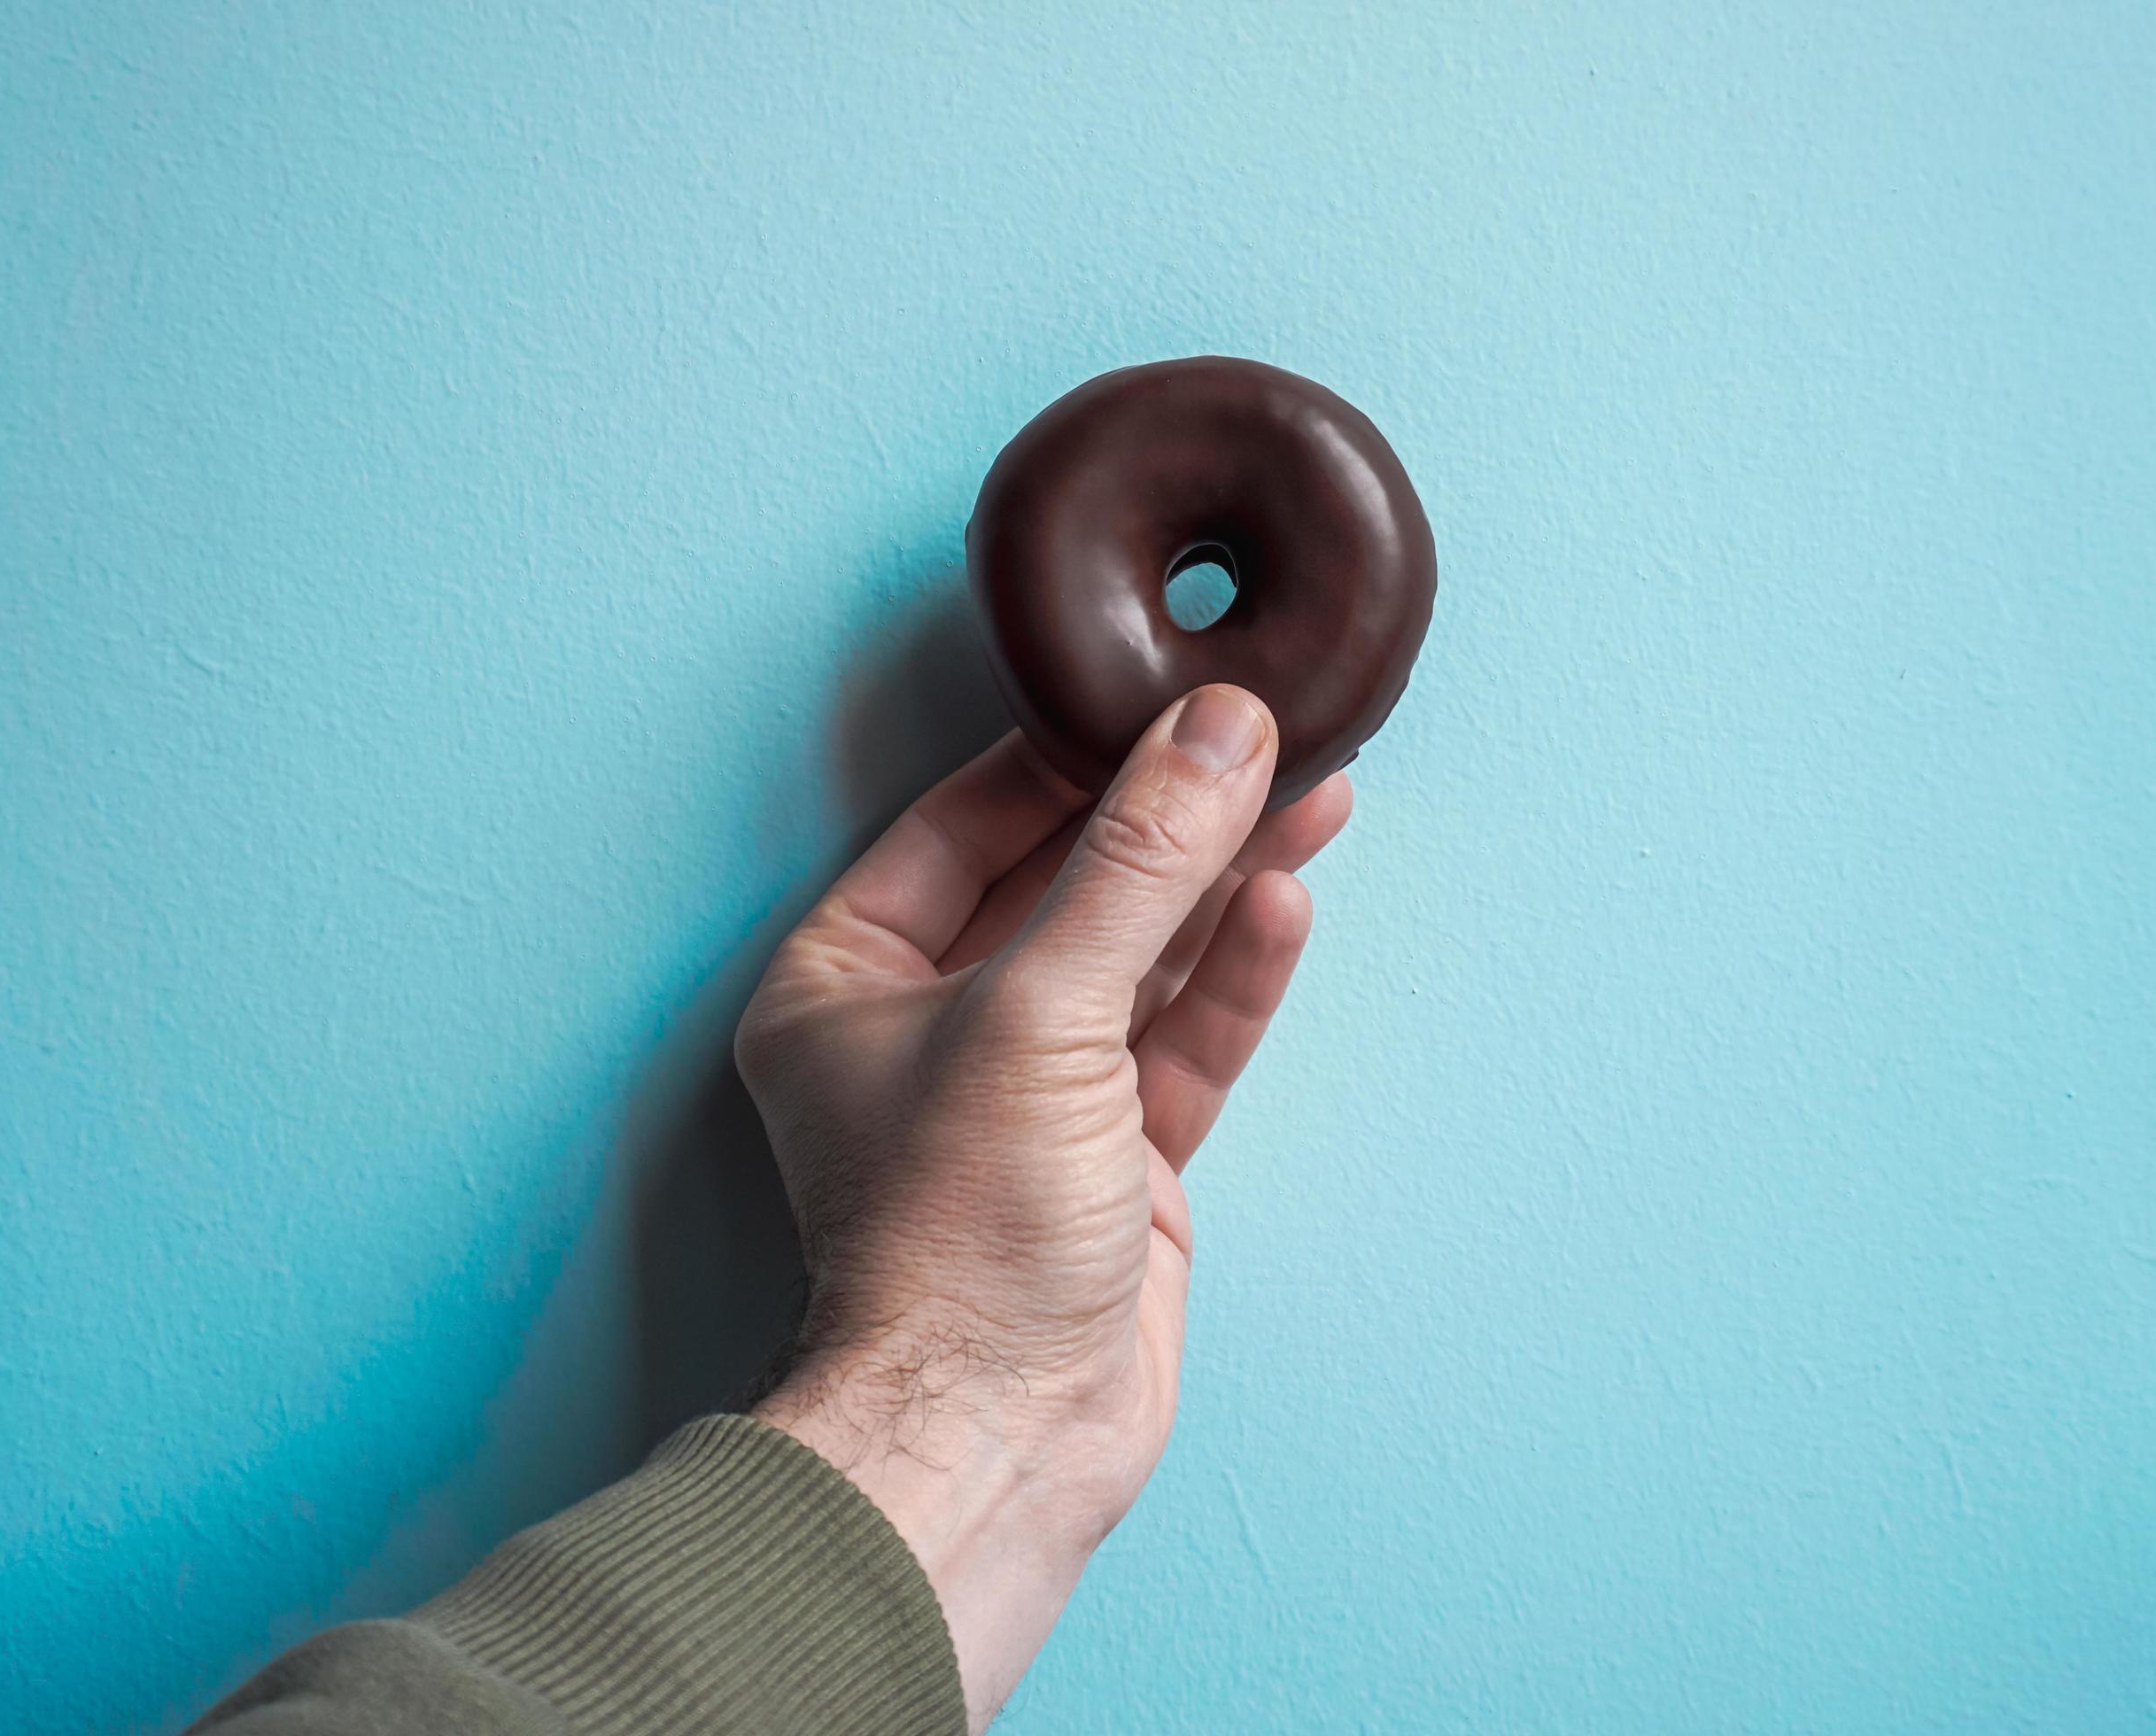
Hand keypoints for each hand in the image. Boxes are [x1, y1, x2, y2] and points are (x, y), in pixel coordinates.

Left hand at [739, 685, 1349, 1726]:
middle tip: (1261, 734)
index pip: (959, 826)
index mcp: (844, 981)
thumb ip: (1134, 867)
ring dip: (1220, 882)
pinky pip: (1181, 1039)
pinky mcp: (1117, 1158)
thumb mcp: (1040, 1015)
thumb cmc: (955, 1235)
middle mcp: (931, 1029)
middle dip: (1166, 814)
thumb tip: (1217, 731)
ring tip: (1310, 789)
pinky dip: (1233, 976)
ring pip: (1139, 958)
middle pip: (1065, 885)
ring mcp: (1032, 1097)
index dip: (1062, 755)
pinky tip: (1284, 899)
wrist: (998, 1434)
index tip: (1154, 694)